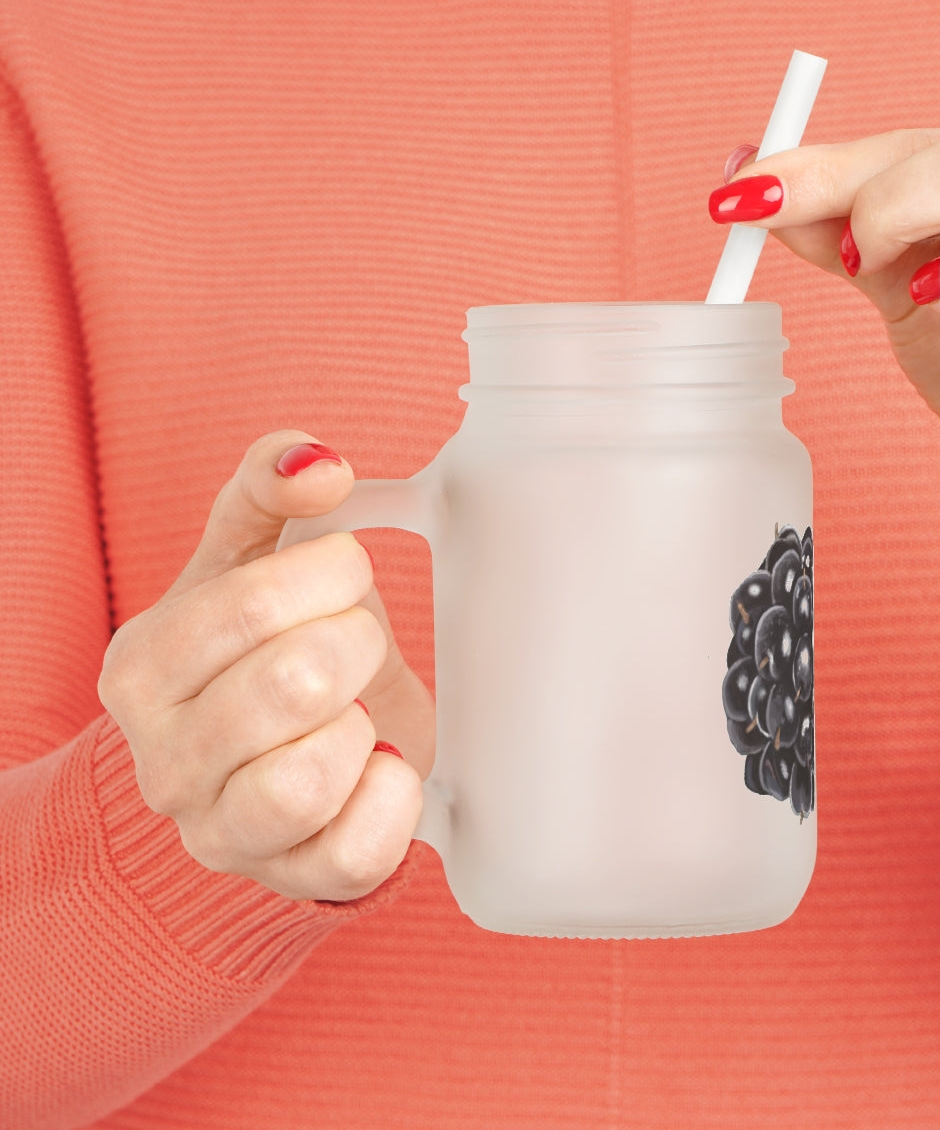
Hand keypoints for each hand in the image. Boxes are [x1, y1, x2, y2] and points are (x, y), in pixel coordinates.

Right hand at [98, 431, 433, 901]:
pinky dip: (393, 797)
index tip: (345, 573)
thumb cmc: (261, 647)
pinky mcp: (292, 879)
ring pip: (308, 779)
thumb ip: (268, 488)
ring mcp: (222, 832)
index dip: (330, 575)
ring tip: (356, 710)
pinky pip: (356, 852)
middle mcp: (164, 761)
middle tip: (356, 643)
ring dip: (362, 726)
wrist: (271, 754)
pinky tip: (381, 763)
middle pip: (294, 684)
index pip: (251, 605)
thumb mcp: (249, 556)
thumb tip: (318, 462)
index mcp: (143, 668)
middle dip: (356, 644)